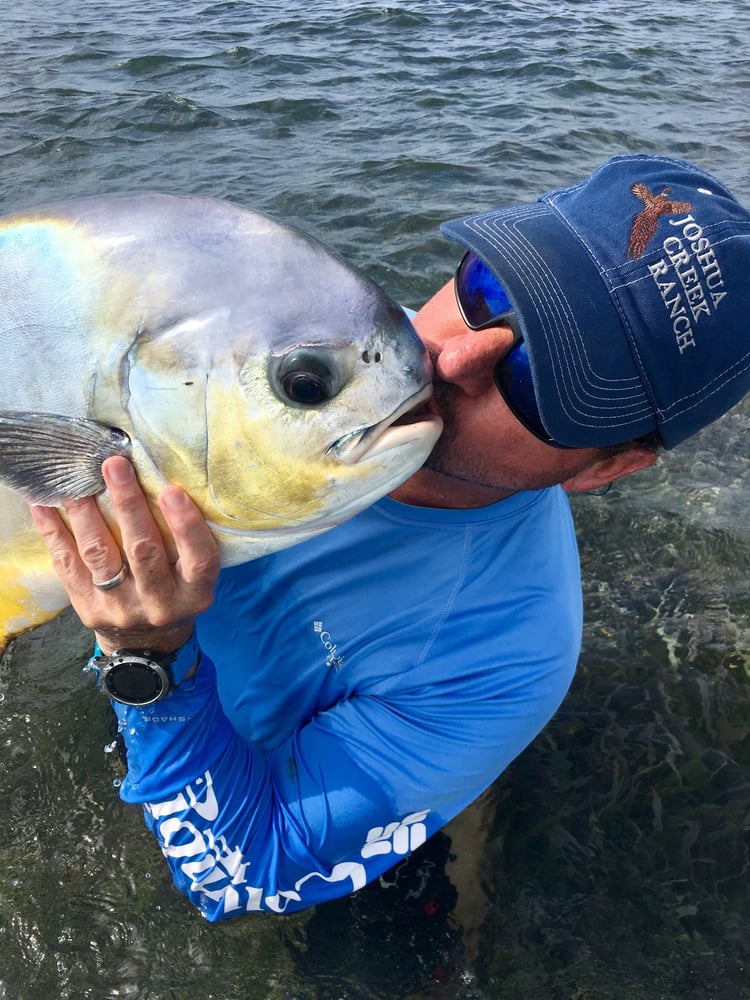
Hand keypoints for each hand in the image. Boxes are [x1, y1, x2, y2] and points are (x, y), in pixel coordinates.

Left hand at [30, 456, 219, 654]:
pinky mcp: (89, 609)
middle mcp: (160, 604)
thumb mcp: (193, 576)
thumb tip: (160, 480)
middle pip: (143, 550)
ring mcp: (121, 609)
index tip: (171, 491)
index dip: (186, 526)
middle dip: (128, 505)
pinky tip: (44, 507)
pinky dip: (54, 533)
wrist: (146, 643)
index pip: (199, 560)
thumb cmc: (175, 591)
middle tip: (115, 466)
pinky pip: (68, 566)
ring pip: (100, 555)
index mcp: (194, 594)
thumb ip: (185, 542)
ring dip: (86, 514)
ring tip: (76, 482)